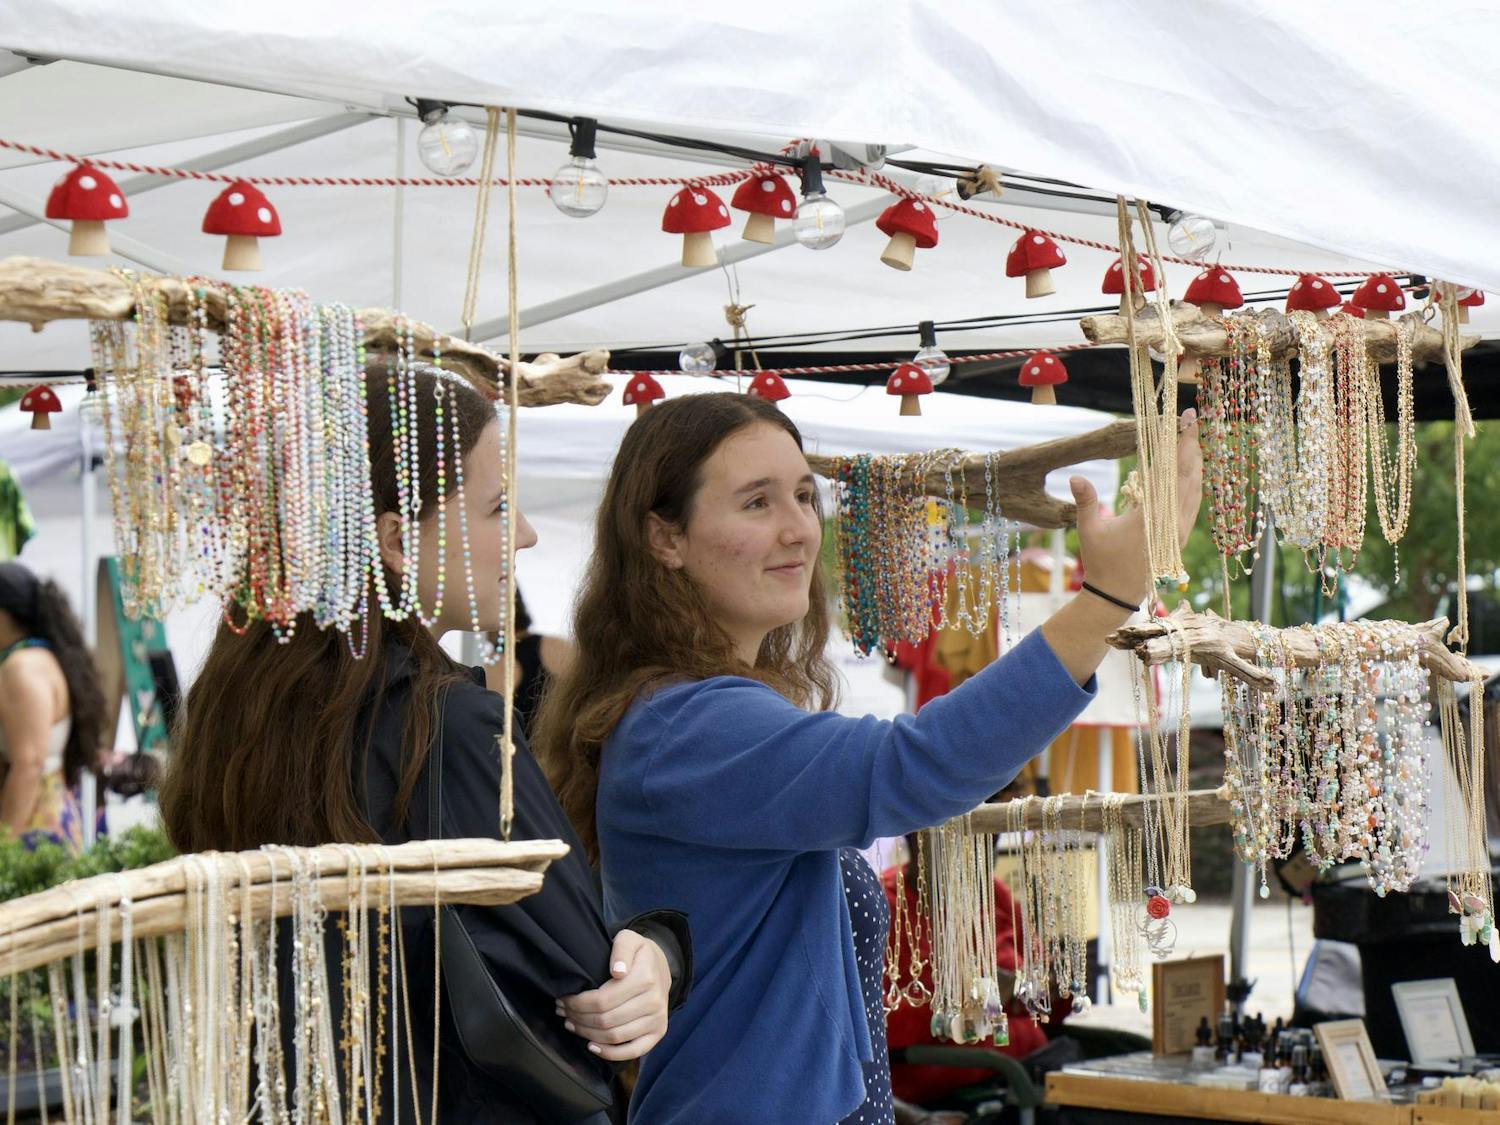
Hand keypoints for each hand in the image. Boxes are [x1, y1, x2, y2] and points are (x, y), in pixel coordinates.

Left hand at [556, 929, 670, 1061]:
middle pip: (606, 1020)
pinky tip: (592, 1046)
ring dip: (587, 1034)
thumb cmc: (638, 954)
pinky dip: (610, 1053)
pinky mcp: (658, 1033)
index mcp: (645, 978)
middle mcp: (654, 1002)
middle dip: (578, 1018)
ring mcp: (657, 1020)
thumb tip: (617, 971)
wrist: (661, 967)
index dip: (578, 1003)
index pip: (602, 1000)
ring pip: (615, 1037)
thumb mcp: (629, 939)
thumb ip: (621, 949)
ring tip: (572, 1024)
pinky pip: (633, 1051)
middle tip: (563, 1011)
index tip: (564, 999)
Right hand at [1069, 408, 1201, 602]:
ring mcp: (1180, 530)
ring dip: (1195, 463)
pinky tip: (1191, 473)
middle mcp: (1173, 522)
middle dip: (1192, 445)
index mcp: (1152, 517)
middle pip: (1190, 475)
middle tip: (1192, 421)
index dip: (1181, 443)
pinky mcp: (1180, 537)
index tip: (1186, 419)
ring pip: (1196, 489)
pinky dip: (1194, 483)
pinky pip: (1193, 503)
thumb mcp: (1089, 529)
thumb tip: (1075, 476)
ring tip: (1192, 440)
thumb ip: (1085, 500)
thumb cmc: (1101, 562)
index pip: (1173, 471)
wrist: (1116, 595)